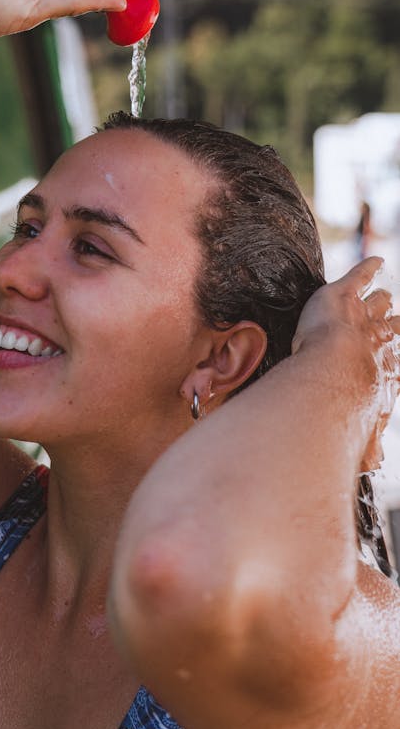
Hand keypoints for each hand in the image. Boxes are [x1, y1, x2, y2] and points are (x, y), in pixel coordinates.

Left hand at [292, 257, 399, 450]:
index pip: (394, 365)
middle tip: (392, 322)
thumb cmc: (345, 405)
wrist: (335, 377)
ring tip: (382, 295)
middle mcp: (377, 344)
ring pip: (376, 304)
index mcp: (382, 373)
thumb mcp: (361, 430)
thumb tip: (372, 467)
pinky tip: (374, 261)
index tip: (397, 364)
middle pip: (390, 331)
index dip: (395, 362)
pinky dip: (366, 268)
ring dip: (378, 300)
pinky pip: (358, 276)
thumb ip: (368, 447)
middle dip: (391, 326)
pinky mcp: (342, 296)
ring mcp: (361, 318)